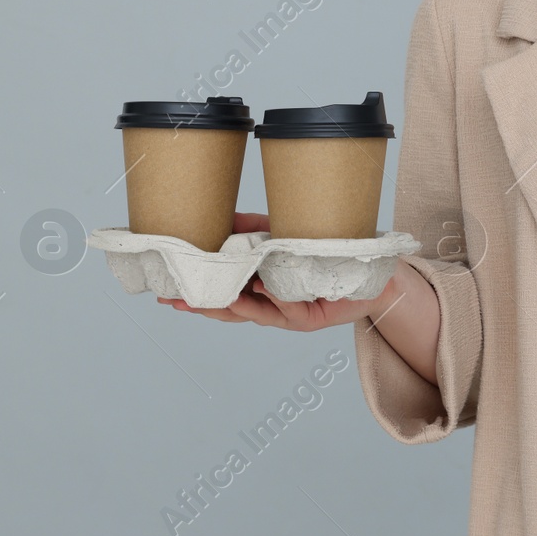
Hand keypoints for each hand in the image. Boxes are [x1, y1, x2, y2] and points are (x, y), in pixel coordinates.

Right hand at [156, 211, 400, 331]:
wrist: (370, 275)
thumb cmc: (322, 257)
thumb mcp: (282, 237)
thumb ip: (252, 230)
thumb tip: (220, 218)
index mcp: (260, 292)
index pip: (222, 296)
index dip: (196, 295)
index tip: (167, 290)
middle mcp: (271, 308)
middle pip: (230, 311)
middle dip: (202, 306)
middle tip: (173, 299)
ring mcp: (289, 315)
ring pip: (255, 314)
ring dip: (232, 306)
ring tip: (207, 300)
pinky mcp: (312, 317)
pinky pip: (289, 308)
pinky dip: (273, 298)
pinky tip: (260, 289)